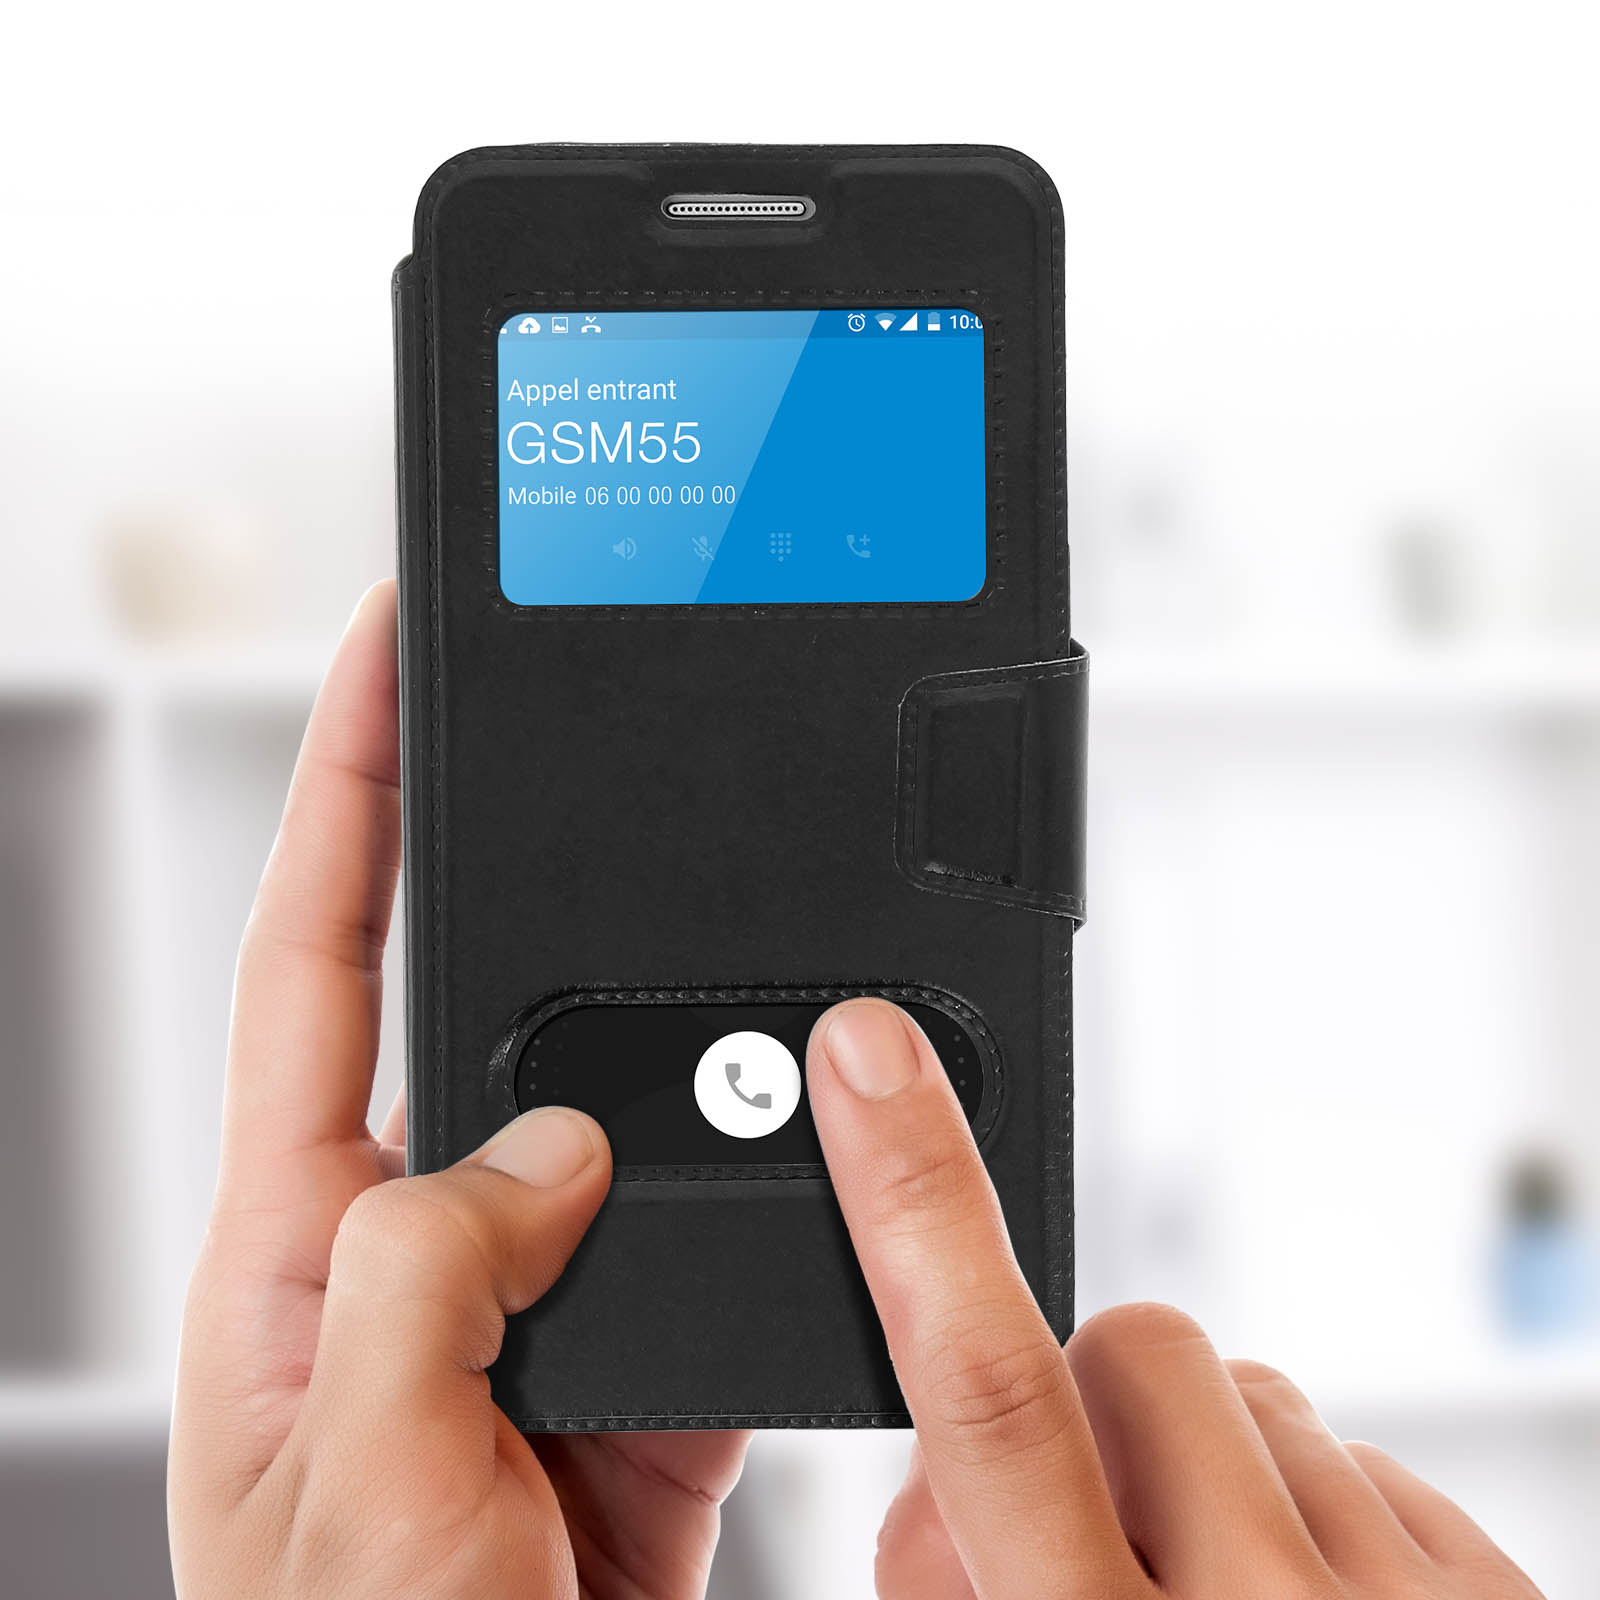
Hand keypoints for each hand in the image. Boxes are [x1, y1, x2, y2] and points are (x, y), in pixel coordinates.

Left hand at [168, 583, 748, 1599]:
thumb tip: (548, 1148)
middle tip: (606, 753)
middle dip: (538, 874)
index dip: (346, 790)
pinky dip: (764, 1180)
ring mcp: (543, 1291)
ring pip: (621, 1103)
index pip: (314, 961)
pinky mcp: (649, 1350)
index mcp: (299, 1249)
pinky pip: (714, 1217)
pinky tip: (803, 1155)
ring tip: (736, 987)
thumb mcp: (351, 1488)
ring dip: (678, 1055)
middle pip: (481, 996)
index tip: (390, 653)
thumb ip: (424, 1282)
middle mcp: (420, 1243)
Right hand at [806, 999, 1544, 1599]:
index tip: (873, 1053)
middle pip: (1123, 1351)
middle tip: (1082, 1543)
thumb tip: (937, 1506)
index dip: (912, 1194)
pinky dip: (1305, 1512)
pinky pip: (1355, 1452)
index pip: (983, 1382)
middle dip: (1075, 1408)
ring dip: (1195, 1466)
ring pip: (1241, 1386)